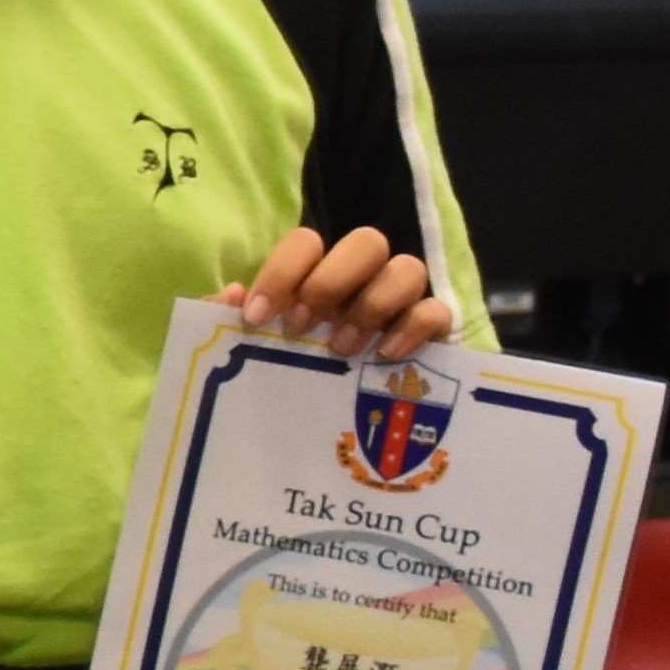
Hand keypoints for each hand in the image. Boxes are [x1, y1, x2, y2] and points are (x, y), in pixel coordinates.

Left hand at [221, 223, 458, 359]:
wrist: (346, 427)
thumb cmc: (293, 373)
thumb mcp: (256, 350)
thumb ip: (233, 320)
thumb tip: (233, 295)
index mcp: (319, 274)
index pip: (307, 243)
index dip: (282, 272)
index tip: (257, 317)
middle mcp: (364, 278)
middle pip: (368, 242)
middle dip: (332, 281)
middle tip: (303, 327)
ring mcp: (403, 301)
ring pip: (408, 269)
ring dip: (373, 304)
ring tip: (343, 347)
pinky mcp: (434, 332)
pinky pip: (437, 310)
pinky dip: (413, 326)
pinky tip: (385, 354)